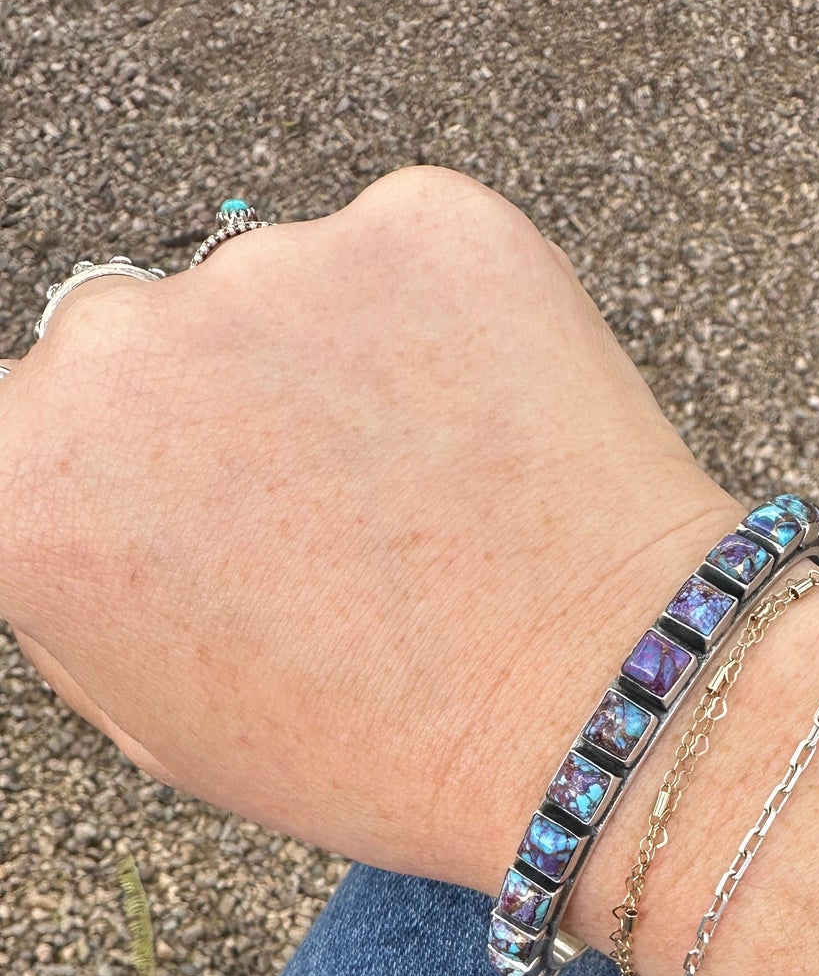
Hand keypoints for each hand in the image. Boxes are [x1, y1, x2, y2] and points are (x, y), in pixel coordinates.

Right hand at [0, 168, 736, 888]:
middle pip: (142, 342)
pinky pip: (408, 260)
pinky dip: (447, 323)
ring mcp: (273, 265)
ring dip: (337, 363)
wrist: (603, 717)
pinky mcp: (421, 222)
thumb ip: (81, 571)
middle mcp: (118, 345)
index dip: (135, 483)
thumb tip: (78, 479)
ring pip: (281, 294)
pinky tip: (498, 438)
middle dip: (219, 411)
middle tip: (339, 521)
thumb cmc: (391, 753)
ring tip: (438, 495)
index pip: (39, 424)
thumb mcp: (166, 718)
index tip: (209, 527)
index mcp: (28, 478)